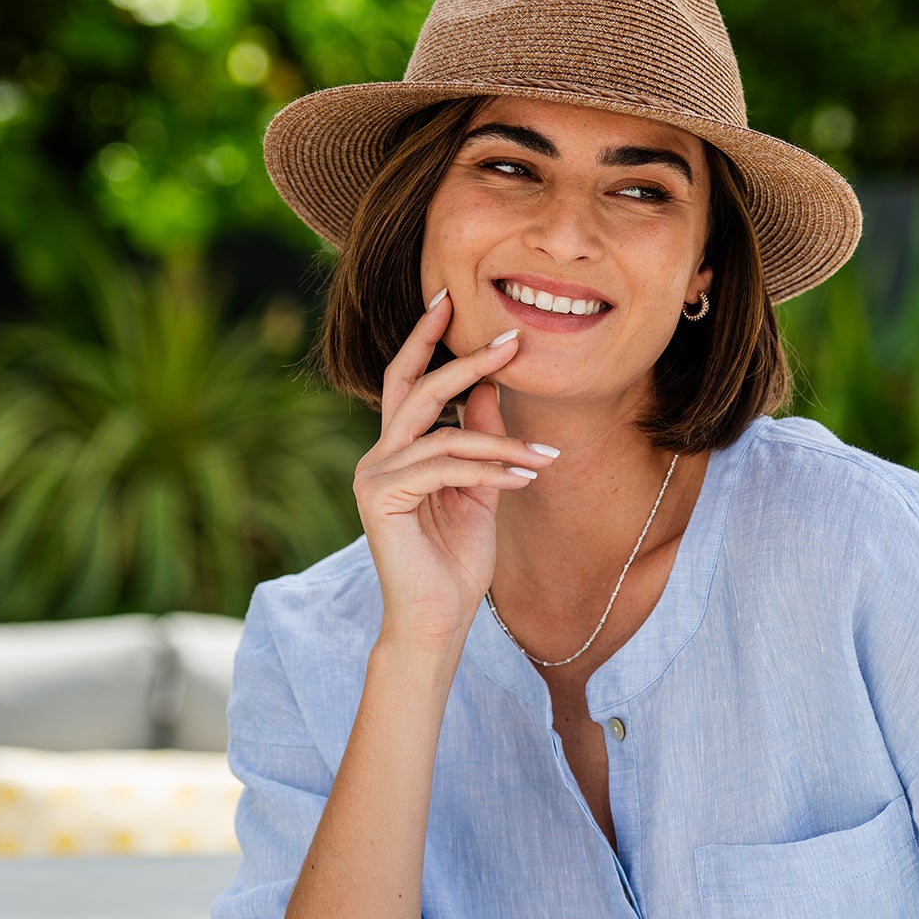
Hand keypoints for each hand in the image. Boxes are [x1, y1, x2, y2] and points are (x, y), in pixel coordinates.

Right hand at [351, 291, 557, 649]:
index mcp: (396, 452)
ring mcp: (373, 477)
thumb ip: (480, 437)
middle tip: (512, 340)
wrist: (439, 620)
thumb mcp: (480, 487)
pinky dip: (489, 468)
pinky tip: (525, 478)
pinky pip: (443, 465)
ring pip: (442, 433)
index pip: (407, 381)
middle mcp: (377, 458)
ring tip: (545, 456)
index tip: (449, 299)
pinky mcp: (379, 499)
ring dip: (500, 441)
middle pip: (416, 389)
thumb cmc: (457, 560)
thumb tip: (490, 385)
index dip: (425, 338)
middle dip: (465, 360)